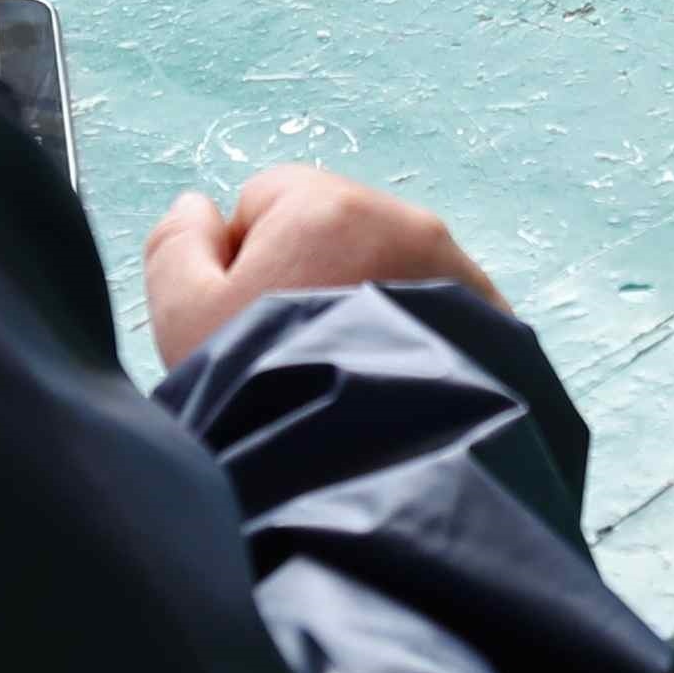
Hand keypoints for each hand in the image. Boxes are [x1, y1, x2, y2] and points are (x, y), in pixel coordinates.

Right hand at [145, 163, 502, 368]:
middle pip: (334, 231)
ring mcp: (459, 270)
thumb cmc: (268, 389)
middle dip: (311, 278)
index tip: (248, 322)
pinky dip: (419, 338)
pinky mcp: (497, 320)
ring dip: (368, 307)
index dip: (244, 261)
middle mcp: (403, 221)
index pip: (266, 200)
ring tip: (349, 379)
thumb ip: (176, 245)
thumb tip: (197, 207)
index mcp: (325, 205)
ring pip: (391, 269)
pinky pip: (441, 311)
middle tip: (295, 355)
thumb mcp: (184, 316)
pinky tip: (398, 391)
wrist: (374, 471)